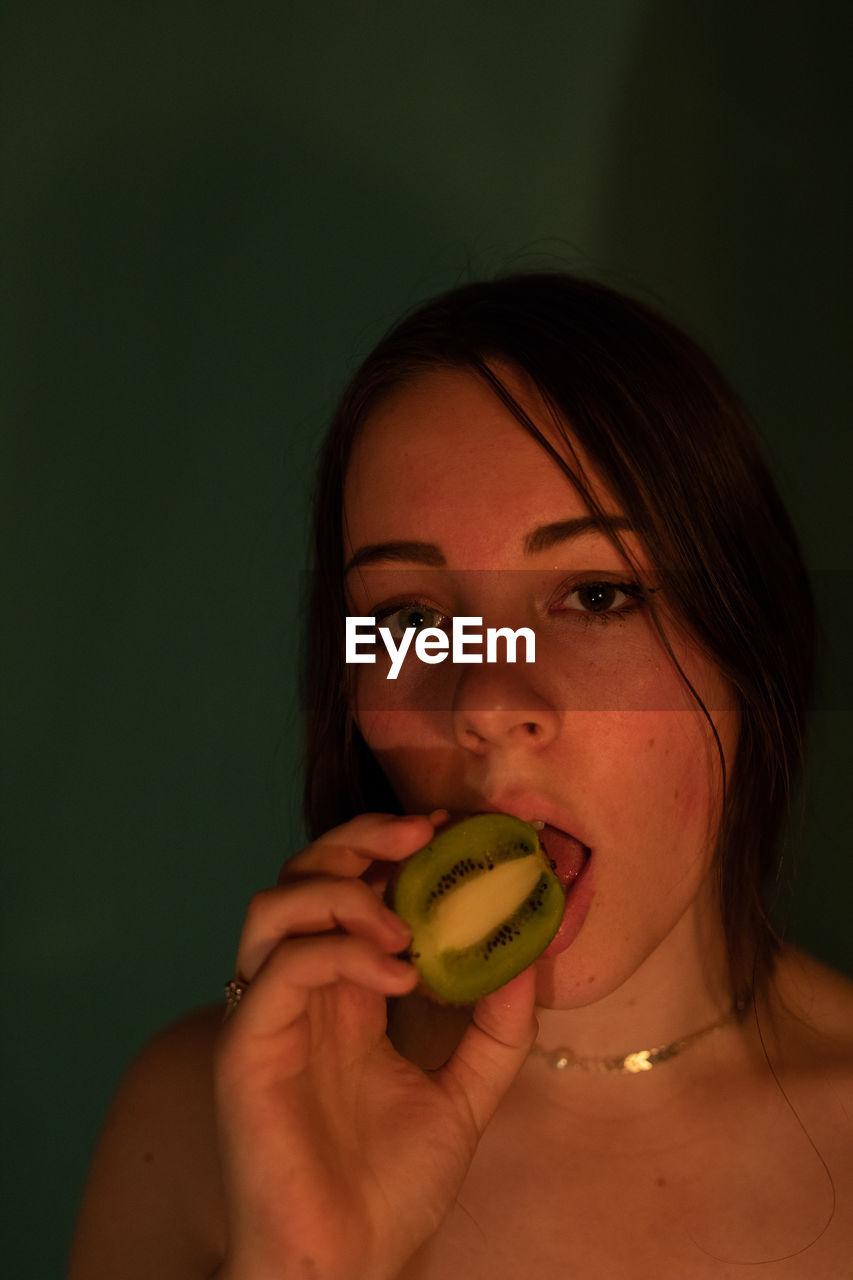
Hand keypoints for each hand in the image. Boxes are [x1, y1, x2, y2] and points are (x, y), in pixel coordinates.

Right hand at [213, 812, 537, 1279]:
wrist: (353, 1263)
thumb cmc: (394, 1186)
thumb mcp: (466, 1093)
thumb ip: (496, 1027)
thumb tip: (529, 950)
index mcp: (341, 994)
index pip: (345, 888)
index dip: (387, 846)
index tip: (446, 830)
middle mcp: (297, 992)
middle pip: (301, 875)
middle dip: (360, 839)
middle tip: (423, 836)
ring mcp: (266, 1017)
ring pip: (271, 906)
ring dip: (341, 892)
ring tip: (403, 926)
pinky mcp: (246, 1050)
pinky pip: (279, 969)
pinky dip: (338, 953)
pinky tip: (398, 979)